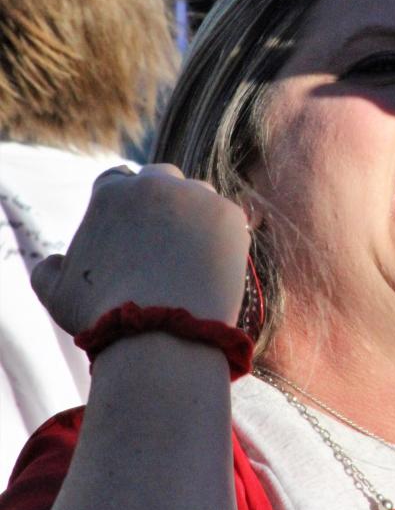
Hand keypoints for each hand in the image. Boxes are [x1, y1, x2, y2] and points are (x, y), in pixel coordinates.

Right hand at [31, 164, 249, 334]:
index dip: (126, 200)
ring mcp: (196, 197)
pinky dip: (225, 237)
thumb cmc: (104, 316)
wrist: (160, 332)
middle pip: (162, 177)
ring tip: (194, 252)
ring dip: (196, 214)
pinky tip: (217, 264)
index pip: (119, 179)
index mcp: (111, 193)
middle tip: (168, 234)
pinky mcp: (231, 215)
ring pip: (200, 194)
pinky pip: (230, 219)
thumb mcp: (57, 295)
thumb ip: (48, 270)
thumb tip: (55, 261)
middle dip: (163, 199)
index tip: (135, 223)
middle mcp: (155, 185)